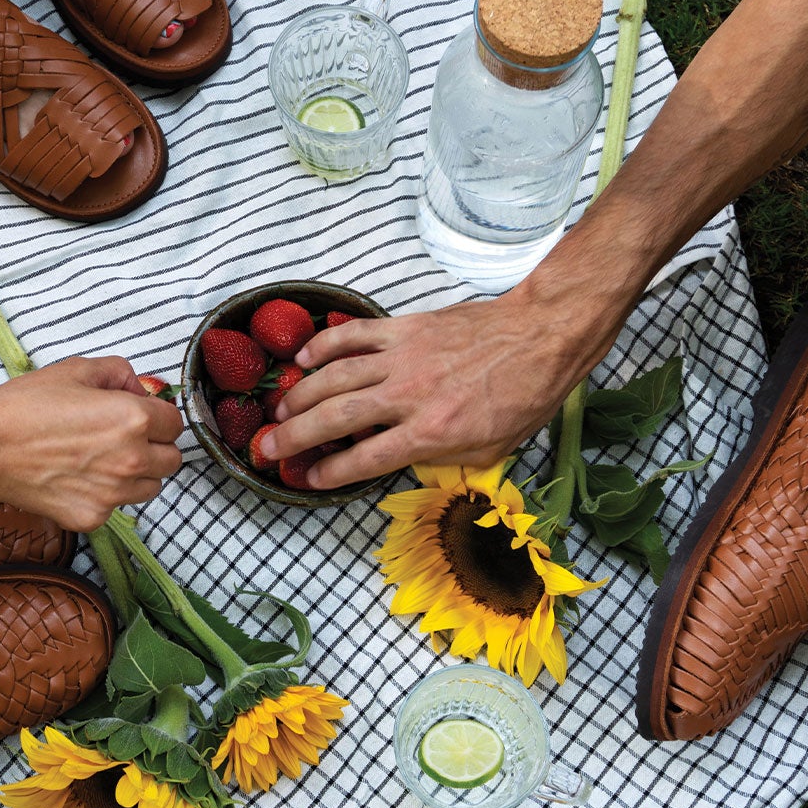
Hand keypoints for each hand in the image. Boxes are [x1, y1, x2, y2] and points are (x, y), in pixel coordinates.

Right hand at [0, 356, 183, 531]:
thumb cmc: (25, 406)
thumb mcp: (77, 370)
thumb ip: (120, 373)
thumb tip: (139, 388)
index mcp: (134, 419)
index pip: (175, 423)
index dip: (159, 417)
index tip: (143, 416)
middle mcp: (131, 460)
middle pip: (171, 460)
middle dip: (155, 447)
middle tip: (125, 439)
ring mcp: (113, 494)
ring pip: (150, 487)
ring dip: (137, 474)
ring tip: (101, 459)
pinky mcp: (92, 517)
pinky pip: (115, 507)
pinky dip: (105, 495)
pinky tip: (77, 478)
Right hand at [263, 291, 600, 488]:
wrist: (539, 338)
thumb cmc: (521, 398)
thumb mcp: (489, 451)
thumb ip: (442, 460)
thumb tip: (405, 462)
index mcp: (431, 433)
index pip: (364, 460)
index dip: (329, 473)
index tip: (307, 479)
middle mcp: (409, 396)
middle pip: (335, 419)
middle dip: (294, 437)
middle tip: (267, 448)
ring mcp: (403, 357)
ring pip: (334, 376)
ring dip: (301, 394)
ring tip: (280, 411)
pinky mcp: (405, 328)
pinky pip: (353, 335)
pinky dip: (324, 346)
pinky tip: (304, 360)